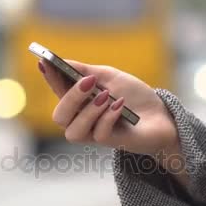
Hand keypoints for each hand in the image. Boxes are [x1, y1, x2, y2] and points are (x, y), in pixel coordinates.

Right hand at [39, 59, 180, 157]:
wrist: (161, 115)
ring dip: (88, 111)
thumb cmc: (134, 96)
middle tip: (88, 81)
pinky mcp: (111, 143)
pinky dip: (108, 117)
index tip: (44, 61)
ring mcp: (94, 134)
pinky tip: (119, 105)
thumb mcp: (110, 77)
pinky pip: (100, 134)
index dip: (49, 78)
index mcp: (79, 102)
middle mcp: (81, 120)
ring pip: (73, 131)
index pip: (58, 91)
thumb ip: (86, 71)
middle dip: (70, 98)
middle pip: (59, 116)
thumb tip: (63, 62)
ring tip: (106, 96)